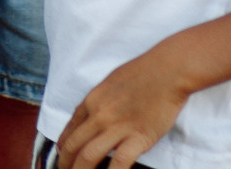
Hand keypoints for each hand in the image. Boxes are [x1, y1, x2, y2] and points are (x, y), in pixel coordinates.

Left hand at [57, 48, 189, 168]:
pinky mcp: (138, 137)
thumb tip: (90, 117)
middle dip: (65, 164)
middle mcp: (99, 115)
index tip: (62, 157)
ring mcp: (118, 127)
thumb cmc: (142, 72)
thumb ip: (99, 102)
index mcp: (92, 101)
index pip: (69, 130)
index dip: (63, 147)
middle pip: (74, 146)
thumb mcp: (110, 82)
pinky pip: (119, 162)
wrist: (167, 71)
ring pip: (88, 156)